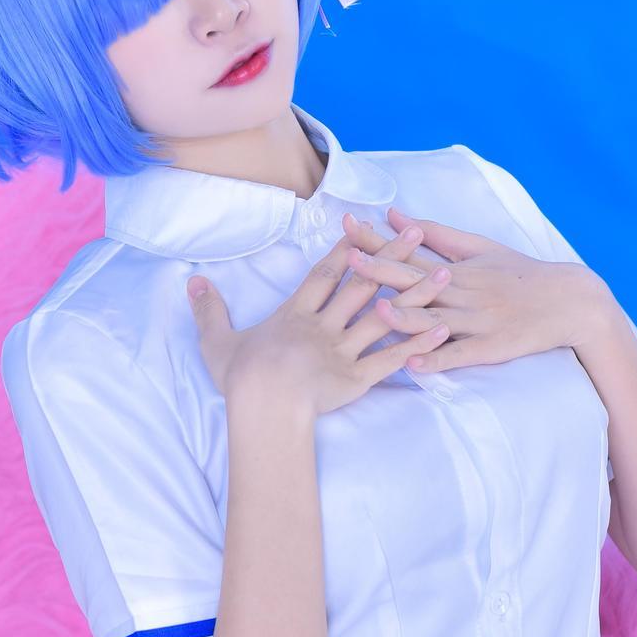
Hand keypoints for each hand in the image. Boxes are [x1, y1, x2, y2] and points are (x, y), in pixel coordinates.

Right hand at [187, 233, 451, 418]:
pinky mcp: (358, 379)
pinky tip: (442, 330)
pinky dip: (419, 345)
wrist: (262, 409)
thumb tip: (192, 281)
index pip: (324, 275)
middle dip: (391, 258)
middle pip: (363, 286)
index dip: (345, 250)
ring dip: (416, 295)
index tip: (364, 227)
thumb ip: (209, 310)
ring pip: (386, 316)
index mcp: (295, 314)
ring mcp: (344, 351)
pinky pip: (393, 359)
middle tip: (416, 233)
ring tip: (445, 275)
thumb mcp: (217, 342)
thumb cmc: (240, 379)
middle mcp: (324, 326)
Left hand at [338, 207, 602, 373]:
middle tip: (349, 259)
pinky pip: (460, 355)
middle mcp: (462, 292)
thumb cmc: (520, 273)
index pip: (409, 254)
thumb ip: (436, 233)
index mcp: (456, 269)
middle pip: (416, 282)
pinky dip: (438, 358)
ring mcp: (476, 321)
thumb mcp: (480, 248)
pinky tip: (414, 362)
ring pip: (435, 319)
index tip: (347, 226)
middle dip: (382, 270)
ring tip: (378, 312)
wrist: (569, 301)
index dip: (377, 242)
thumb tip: (395, 214)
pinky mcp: (491, 348)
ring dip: (406, 316)